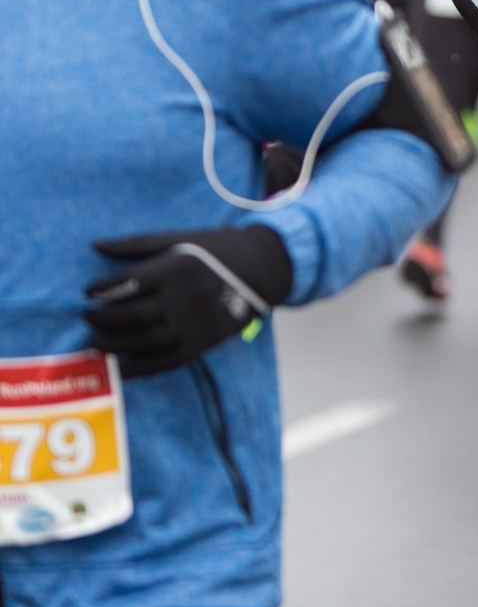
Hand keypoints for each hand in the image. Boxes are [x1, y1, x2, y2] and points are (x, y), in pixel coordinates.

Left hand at [85, 226, 292, 378]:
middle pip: (129, 315)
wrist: (262, 269)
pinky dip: (136, 368)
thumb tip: (94, 246)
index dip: (100, 290)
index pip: (125, 283)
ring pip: (142, 340)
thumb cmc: (215, 250)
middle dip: (100, 319)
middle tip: (87, 317)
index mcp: (175, 267)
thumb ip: (135, 243)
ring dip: (112, 343)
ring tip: (96, 339)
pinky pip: (163, 362)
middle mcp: (183, 297)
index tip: (89, 292)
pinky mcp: (201, 343)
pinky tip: (118, 366)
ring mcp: (193, 323)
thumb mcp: (179, 238)